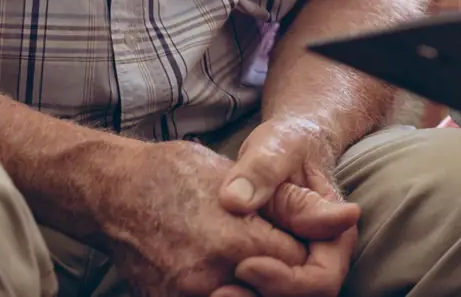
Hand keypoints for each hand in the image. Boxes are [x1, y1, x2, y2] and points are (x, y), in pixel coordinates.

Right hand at [93, 137, 311, 296]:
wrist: (112, 193)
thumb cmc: (178, 175)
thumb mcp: (243, 177)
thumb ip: (296, 206)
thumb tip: (348, 218)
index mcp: (238, 242)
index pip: (302, 269)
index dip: (305, 253)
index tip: (293, 238)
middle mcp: (212, 278)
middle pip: (276, 292)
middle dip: (282, 275)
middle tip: (272, 253)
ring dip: (254, 285)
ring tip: (248, 261)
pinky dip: (226, 290)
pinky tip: (224, 273)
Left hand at [221, 117, 360, 296]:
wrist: (283, 148)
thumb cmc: (285, 145)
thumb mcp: (275, 147)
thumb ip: (261, 171)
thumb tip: (238, 202)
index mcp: (335, 232)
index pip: (321, 279)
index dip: (285, 281)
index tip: (245, 264)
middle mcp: (322, 258)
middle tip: (219, 291)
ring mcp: (300, 269)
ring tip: (215, 292)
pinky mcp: (276, 273)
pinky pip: (264, 295)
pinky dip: (243, 295)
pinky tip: (214, 286)